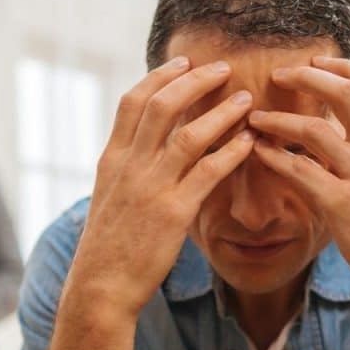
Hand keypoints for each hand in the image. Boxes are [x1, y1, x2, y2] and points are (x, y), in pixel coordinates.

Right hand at [70, 56, 254, 319]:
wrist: (100, 287)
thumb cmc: (108, 247)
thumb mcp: (108, 198)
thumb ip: (126, 169)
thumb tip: (146, 148)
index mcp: (112, 159)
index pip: (133, 101)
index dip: (161, 76)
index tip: (184, 62)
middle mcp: (129, 166)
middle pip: (162, 105)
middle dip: (195, 80)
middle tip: (223, 69)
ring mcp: (151, 188)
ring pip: (189, 134)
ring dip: (222, 112)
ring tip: (246, 100)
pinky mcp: (173, 214)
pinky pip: (207, 172)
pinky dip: (230, 152)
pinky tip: (248, 143)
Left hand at [249, 56, 349, 302]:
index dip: (343, 68)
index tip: (317, 61)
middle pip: (345, 93)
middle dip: (307, 76)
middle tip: (279, 74)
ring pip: (314, 129)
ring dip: (279, 119)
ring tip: (256, 118)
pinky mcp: (342, 204)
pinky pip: (299, 170)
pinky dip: (274, 156)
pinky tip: (257, 151)